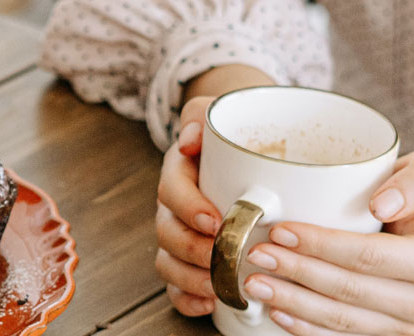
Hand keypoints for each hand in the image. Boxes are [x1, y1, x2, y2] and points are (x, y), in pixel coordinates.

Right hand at [157, 64, 276, 316]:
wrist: (246, 138)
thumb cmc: (236, 127)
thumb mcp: (221, 108)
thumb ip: (202, 114)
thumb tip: (191, 138)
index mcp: (180, 171)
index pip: (172, 190)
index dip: (189, 208)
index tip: (216, 220)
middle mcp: (175, 205)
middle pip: (166, 232)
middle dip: (192, 250)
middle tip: (220, 257)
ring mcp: (181, 232)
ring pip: (168, 261)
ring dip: (189, 278)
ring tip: (217, 286)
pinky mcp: (191, 256)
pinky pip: (176, 284)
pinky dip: (186, 298)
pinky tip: (208, 305)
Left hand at [244, 149, 413, 334]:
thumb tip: (382, 204)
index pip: (367, 255)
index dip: (320, 245)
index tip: (281, 231)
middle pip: (348, 290)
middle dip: (296, 273)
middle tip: (256, 255)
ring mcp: (403, 324)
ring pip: (340, 319)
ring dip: (293, 302)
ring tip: (255, 283)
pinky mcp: (383, 333)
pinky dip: (305, 326)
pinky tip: (277, 311)